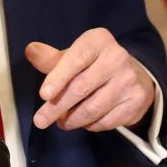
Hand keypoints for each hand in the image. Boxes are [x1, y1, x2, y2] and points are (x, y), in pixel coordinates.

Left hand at [26, 28, 153, 132]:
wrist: (132, 74)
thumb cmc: (94, 63)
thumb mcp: (74, 55)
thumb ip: (51, 58)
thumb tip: (31, 51)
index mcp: (99, 41)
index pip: (75, 60)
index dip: (58, 78)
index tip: (44, 95)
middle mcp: (117, 58)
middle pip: (81, 87)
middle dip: (57, 107)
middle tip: (41, 120)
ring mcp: (129, 81)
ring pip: (93, 108)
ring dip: (72, 119)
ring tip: (61, 121)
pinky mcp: (136, 102)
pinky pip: (107, 121)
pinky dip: (90, 125)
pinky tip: (82, 122)